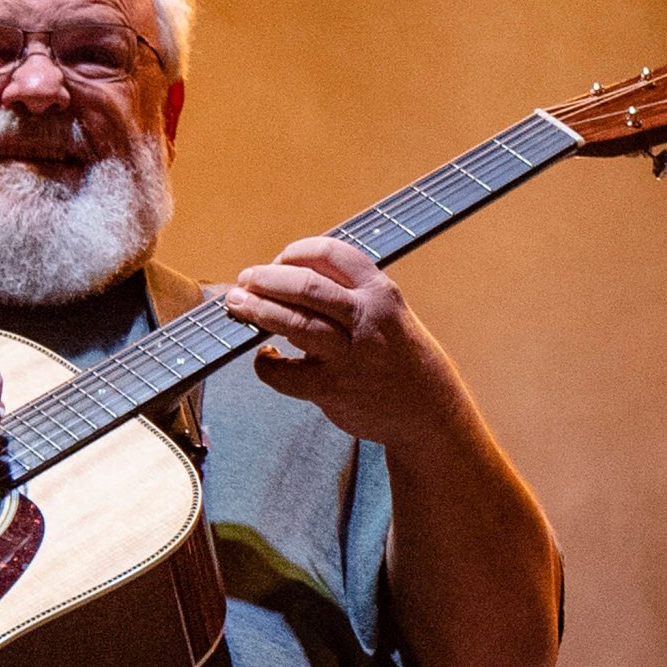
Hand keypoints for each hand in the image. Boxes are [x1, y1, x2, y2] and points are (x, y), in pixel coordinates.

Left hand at [226, 236, 458, 442]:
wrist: (429, 413)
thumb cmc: (400, 357)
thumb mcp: (389, 313)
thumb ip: (348, 294)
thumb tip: (288, 278)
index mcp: (380, 293)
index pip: (331, 254)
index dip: (294, 253)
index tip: (277, 262)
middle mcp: (366, 319)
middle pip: (305, 286)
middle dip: (265, 279)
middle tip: (244, 281)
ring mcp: (350, 356)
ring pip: (293, 324)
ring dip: (258, 310)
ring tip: (238, 305)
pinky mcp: (334, 390)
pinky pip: (285, 375)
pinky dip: (266, 366)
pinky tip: (266, 359)